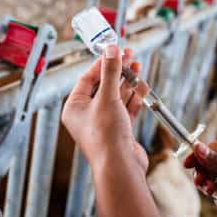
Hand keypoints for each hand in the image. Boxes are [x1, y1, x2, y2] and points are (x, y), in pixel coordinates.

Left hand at [62, 45, 148, 173]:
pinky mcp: (118, 131)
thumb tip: (111, 50)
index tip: (114, 51)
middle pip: (103, 86)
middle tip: (129, 55)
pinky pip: (125, 109)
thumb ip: (110, 72)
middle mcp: (86, 116)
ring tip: (138, 68)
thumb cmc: (106, 136)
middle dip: (117, 71)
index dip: (101, 64)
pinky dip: (134, 98)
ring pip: (116, 97)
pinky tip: (142, 87)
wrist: (120, 166)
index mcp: (74, 108)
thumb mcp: (107, 97)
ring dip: (128, 83)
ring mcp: (103, 124)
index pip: (87, 79)